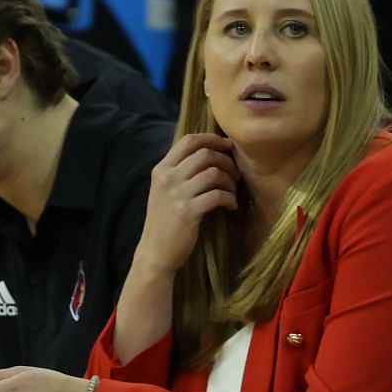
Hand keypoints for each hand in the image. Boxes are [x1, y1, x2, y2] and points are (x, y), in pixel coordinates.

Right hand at [133, 132, 238, 279]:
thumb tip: (209, 154)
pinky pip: (217, 195)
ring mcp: (176, 195)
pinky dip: (229, 199)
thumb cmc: (165, 222)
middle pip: (205, 154)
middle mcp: (167, 178)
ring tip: (233, 192)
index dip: (212, 138)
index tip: (228, 145)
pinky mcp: (188, 212)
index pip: (189, 140)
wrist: (155, 253)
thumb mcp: (165, 191)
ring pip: (213, 173)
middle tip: (235, 175)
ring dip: (230, 181)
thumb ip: (180, 172)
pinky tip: (231, 206)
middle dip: (226, 161)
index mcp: (161, 169)